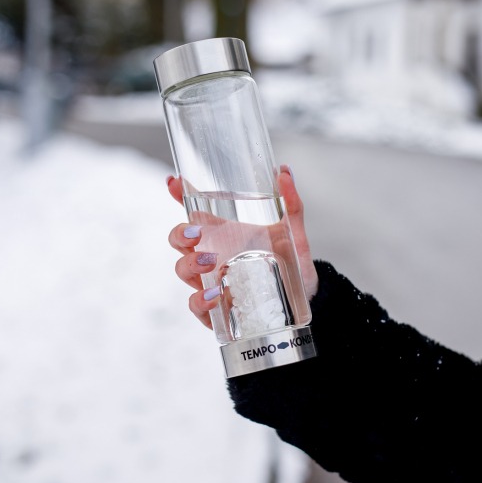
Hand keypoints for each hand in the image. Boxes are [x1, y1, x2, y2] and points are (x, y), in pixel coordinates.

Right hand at [166, 165, 317, 329]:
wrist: (307, 300)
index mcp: (225, 235)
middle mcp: (212, 257)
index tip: (174, 182)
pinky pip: (197, 305)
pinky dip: (201, 300)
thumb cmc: (291, 264)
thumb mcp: (292, 232)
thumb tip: (285, 172)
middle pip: (179, 241)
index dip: (180, 195)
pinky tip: (215, 295)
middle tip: (196, 233)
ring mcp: (211, 283)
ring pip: (182, 270)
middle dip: (179, 234)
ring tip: (209, 261)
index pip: (195, 212)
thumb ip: (291, 204)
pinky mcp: (216, 310)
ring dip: (189, 264)